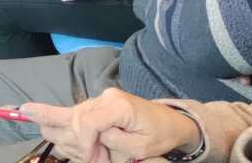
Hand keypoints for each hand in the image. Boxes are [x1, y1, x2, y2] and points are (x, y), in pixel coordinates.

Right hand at [22, 91, 202, 162]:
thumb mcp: (140, 147)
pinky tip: (93, 141)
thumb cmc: (160, 135)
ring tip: (97, 153)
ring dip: (83, 136)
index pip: (88, 122)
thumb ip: (114, 141)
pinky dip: (85, 130)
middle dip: (83, 141)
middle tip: (96, 160)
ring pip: (79, 114)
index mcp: (121, 106)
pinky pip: (85, 113)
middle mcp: (109, 96)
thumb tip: (95, 137)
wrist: (172, 122)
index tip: (93, 160)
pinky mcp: (104, 100)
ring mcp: (105, 96)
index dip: (85, 143)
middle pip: (80, 116)